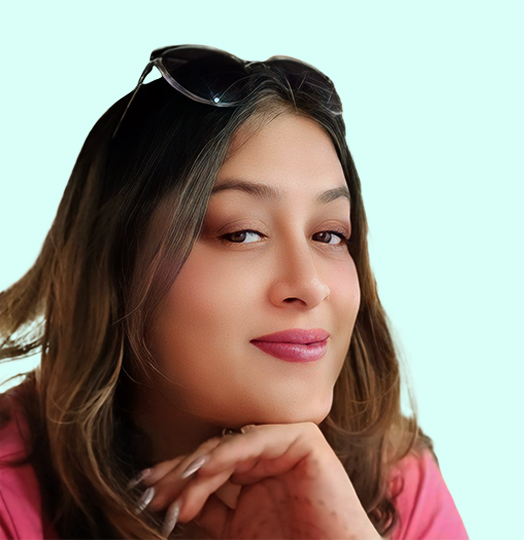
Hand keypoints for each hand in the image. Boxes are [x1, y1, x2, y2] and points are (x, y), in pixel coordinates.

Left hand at [137, 422, 380, 538]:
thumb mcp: (238, 533)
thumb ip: (211, 513)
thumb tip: (172, 503)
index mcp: (255, 480)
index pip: (210, 471)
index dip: (177, 480)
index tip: (145, 493)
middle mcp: (267, 460)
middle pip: (215, 455)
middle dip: (180, 472)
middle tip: (150, 489)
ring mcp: (284, 448)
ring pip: (231, 446)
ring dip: (198, 467)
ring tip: (172, 491)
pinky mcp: (303, 441)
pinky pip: (257, 440)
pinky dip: (227, 452)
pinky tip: (202, 471)